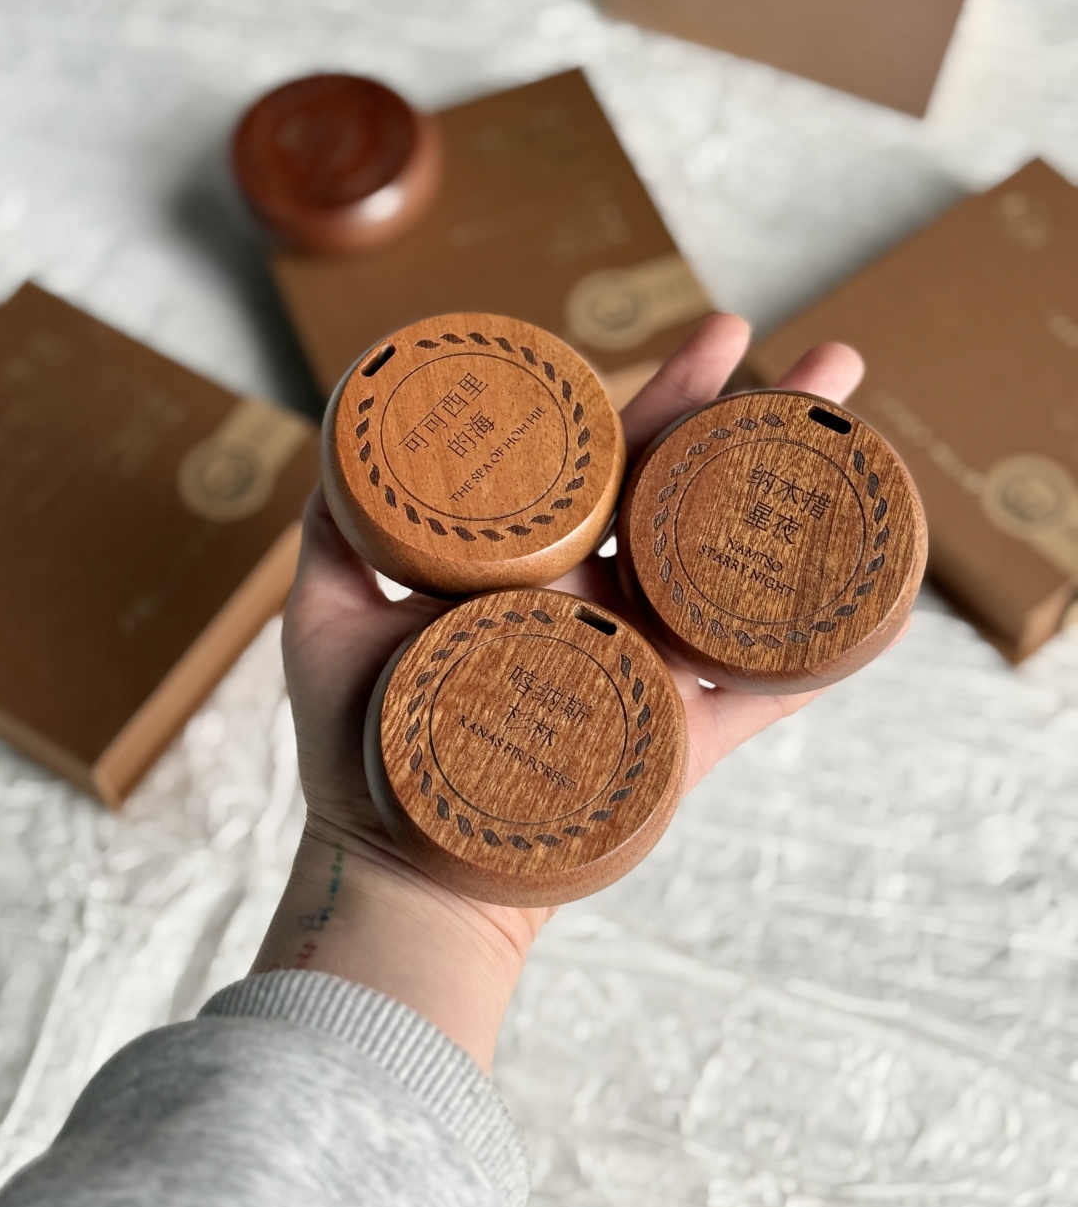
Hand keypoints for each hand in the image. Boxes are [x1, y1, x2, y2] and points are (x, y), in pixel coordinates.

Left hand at [253, 315, 864, 1069]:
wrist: (396, 869)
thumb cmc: (356, 750)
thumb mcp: (326, 620)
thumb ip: (334, 536)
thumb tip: (341, 444)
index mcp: (541, 569)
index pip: (617, 466)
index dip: (671, 399)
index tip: (722, 336)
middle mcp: (604, 606)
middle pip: (697, 500)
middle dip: (765, 427)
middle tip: (833, 364)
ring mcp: (650, 670)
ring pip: (737, 576)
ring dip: (809, 510)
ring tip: (863, 444)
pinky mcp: (679, 746)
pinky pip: (764, 696)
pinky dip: (822, 659)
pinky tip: (881, 604)